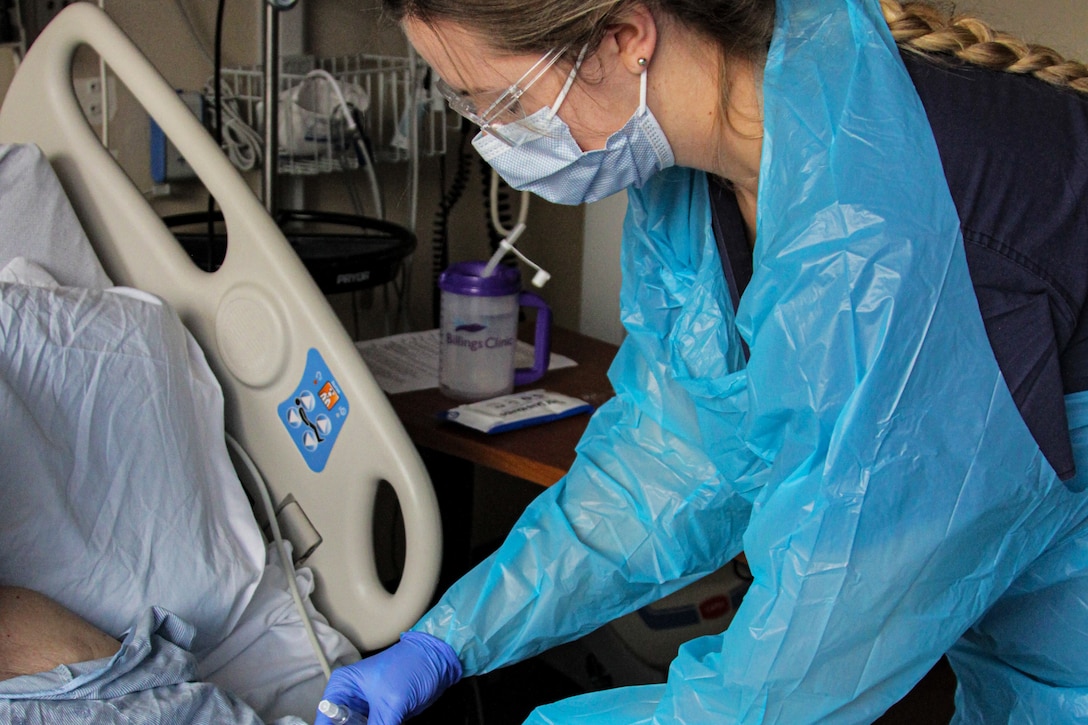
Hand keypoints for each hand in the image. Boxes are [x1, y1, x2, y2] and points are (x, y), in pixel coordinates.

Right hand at [315, 631, 462, 724]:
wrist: (439, 662)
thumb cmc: (411, 668)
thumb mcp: (390, 703)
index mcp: (343, 685)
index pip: (325, 717)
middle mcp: (350, 697)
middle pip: (341, 724)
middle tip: (376, 723)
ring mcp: (365, 708)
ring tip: (384, 721)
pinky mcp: (381, 714)